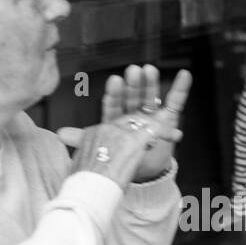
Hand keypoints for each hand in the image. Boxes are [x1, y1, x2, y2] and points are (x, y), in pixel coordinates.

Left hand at [66, 66, 190, 189]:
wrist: (141, 174)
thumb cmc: (119, 160)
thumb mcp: (100, 149)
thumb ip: (82, 138)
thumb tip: (60, 134)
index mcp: (117, 120)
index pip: (115, 105)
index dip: (116, 94)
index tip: (115, 81)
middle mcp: (134, 114)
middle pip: (133, 97)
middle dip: (133, 85)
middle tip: (133, 71)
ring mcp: (152, 116)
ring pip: (151, 98)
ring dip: (151, 84)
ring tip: (150, 70)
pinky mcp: (169, 120)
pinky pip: (175, 103)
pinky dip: (181, 89)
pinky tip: (185, 75)